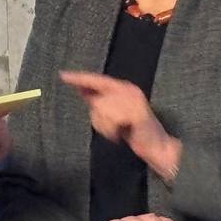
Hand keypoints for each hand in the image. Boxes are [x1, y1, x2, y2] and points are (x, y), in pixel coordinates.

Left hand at [61, 71, 181, 179]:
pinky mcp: (137, 113)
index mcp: (123, 87)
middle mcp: (128, 89)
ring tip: (117, 132)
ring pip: (102, 110)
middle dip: (99, 119)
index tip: (63, 75)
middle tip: (112, 130)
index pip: (97, 80)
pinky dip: (112, 131)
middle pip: (96, 100)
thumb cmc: (134, 130)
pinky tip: (121, 134)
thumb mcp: (112, 112)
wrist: (157, 145)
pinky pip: (112, 120)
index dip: (80, 78)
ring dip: (105, 127)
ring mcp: (134, 100)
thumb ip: (97, 99)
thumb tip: (80, 88)